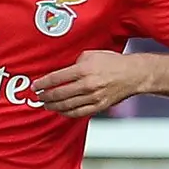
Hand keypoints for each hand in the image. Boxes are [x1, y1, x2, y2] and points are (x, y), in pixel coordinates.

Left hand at [33, 49, 149, 117]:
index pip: (56, 78)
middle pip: (59, 94)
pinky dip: (67, 113)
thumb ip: (75, 62)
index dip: (43, 83)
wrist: (133, 74)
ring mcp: (93, 97)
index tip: (36, 86)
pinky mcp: (99, 106)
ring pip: (67, 105)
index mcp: (83, 70)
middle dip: (45, 96)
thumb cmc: (113, 62)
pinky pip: (78, 113)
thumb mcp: (92, 55)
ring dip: (54, 106)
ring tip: (47, 105)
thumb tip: (63, 71)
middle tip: (39, 97)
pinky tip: (61, 111)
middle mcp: (87, 85)